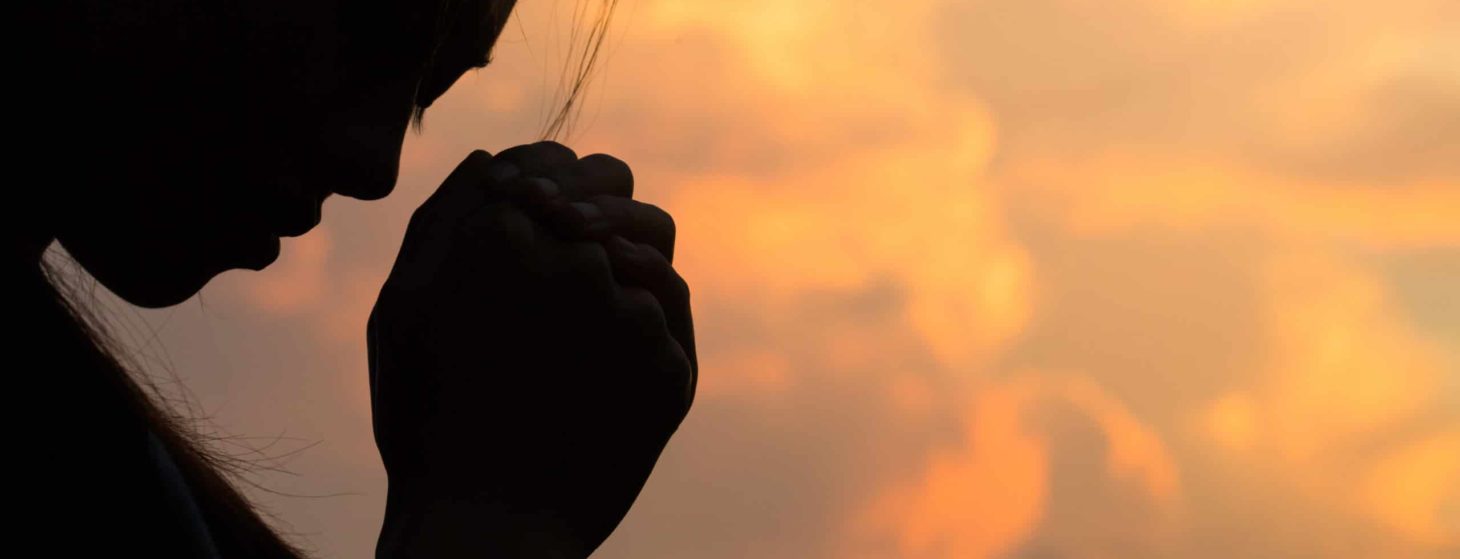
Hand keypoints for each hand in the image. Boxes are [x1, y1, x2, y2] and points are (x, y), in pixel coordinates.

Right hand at [367, 143, 695, 557]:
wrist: (486, 528)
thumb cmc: (426, 419)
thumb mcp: (403, 310)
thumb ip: (444, 221)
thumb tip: (493, 159)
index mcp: (500, 232)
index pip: (557, 162)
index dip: (553, 182)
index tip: (546, 210)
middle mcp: (574, 259)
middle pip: (616, 191)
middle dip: (597, 208)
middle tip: (577, 243)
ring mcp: (629, 314)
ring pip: (654, 246)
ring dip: (626, 256)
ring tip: (591, 299)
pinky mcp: (672, 367)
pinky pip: (669, 317)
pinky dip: (644, 320)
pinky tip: (607, 351)